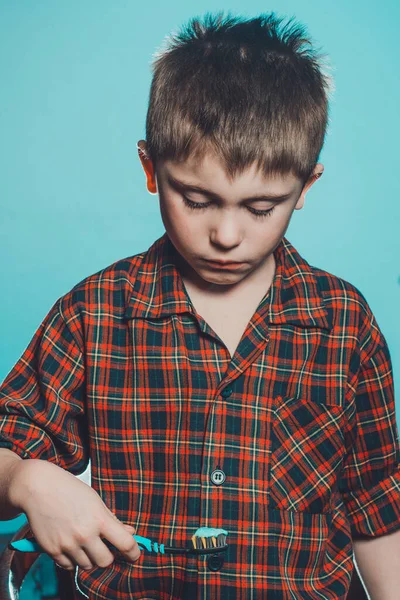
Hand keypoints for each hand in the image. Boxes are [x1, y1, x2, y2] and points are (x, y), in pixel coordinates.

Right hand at [9, 459, 140, 570]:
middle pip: (105, 561)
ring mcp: (67, 544)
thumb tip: (130, 533)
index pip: (125, 543)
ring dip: (89, 557)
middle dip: (107, 555)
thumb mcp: (95, 500)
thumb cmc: (69, 490)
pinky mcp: (52, 550)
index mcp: (99, 519)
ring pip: (87, 565)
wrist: (38, 488)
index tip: (134, 555)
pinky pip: (69, 566)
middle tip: (103, 546)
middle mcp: (84, 534)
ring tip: (83, 541)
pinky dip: (73, 560)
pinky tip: (71, 545)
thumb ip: (112, 520)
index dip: (133, 552)